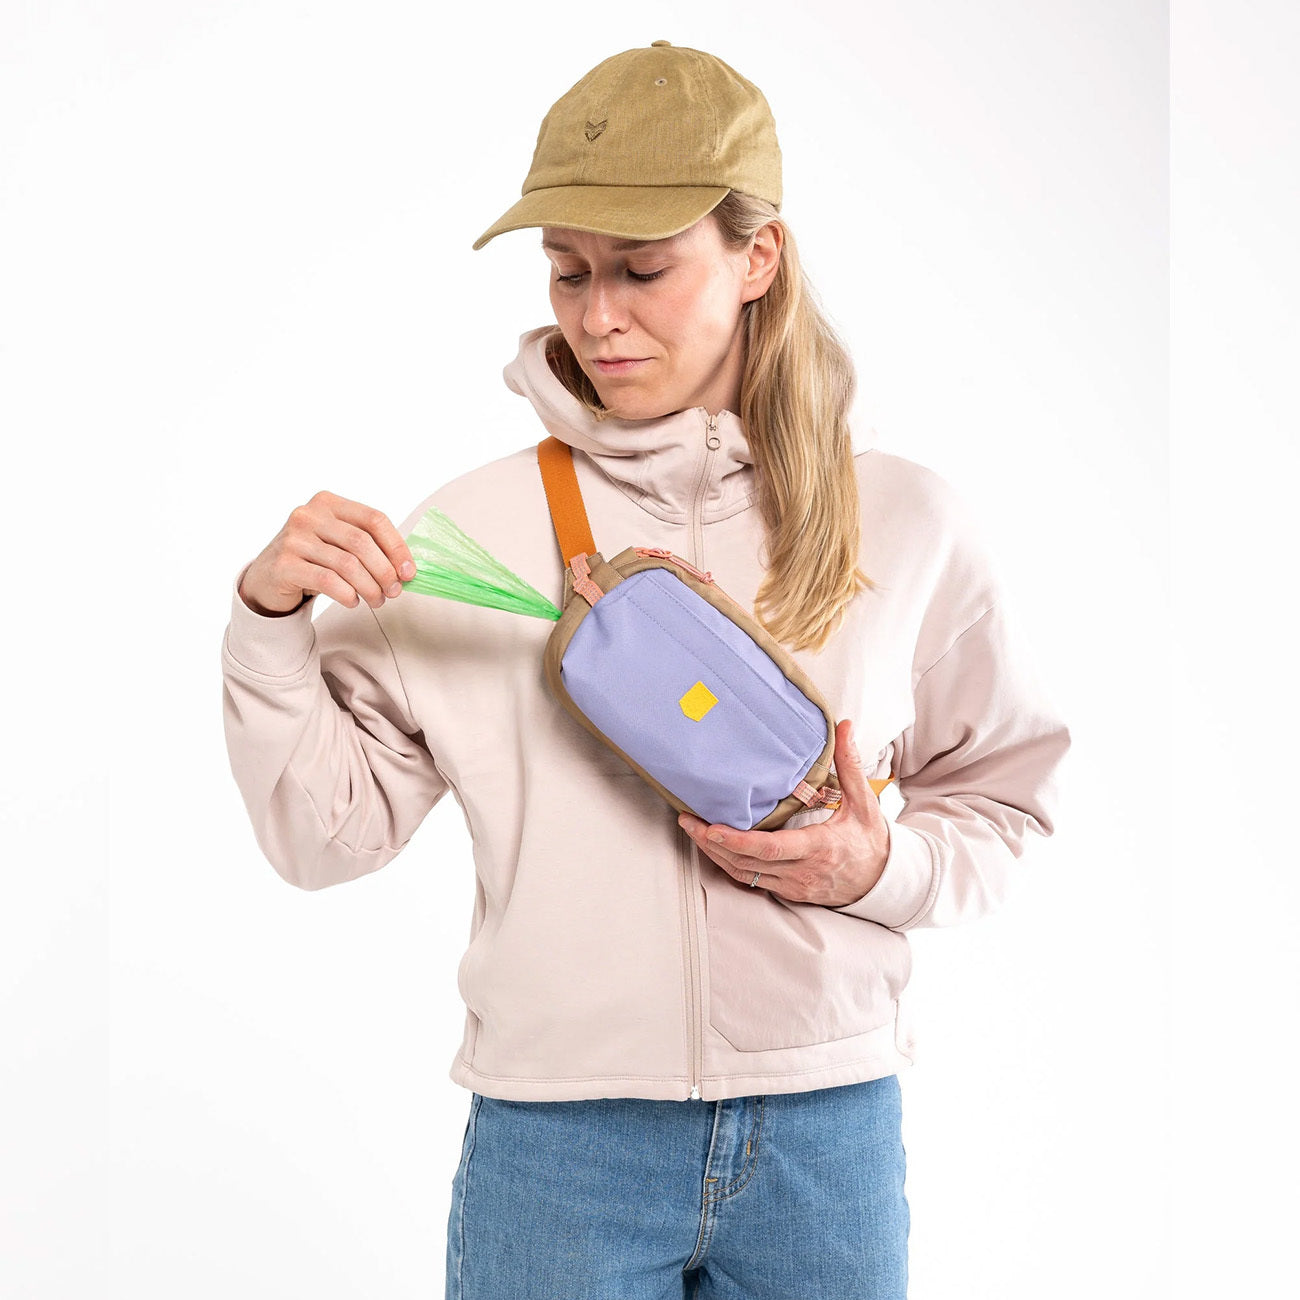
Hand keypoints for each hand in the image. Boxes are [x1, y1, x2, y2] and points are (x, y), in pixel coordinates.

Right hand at [239, 491, 415, 615]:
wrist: (268, 578)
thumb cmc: (313, 560)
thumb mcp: (338, 543)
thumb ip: (368, 546)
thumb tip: (406, 568)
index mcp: (329, 503)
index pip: (374, 519)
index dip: (397, 547)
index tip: (409, 572)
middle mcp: (309, 515)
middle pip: (362, 543)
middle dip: (385, 571)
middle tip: (394, 591)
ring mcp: (293, 538)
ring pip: (347, 564)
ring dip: (369, 587)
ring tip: (377, 601)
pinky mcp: (284, 564)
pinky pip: (327, 581)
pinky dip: (347, 594)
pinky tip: (353, 601)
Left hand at [677, 720, 889, 907]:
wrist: (883, 882)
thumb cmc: (871, 841)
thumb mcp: (864, 801)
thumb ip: (849, 764)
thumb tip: (843, 727)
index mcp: (818, 847)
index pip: (771, 848)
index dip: (737, 840)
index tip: (712, 827)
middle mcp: (801, 871)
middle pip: (746, 862)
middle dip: (712, 843)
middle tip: (688, 821)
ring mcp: (792, 884)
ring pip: (743, 874)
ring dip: (715, 854)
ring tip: (694, 830)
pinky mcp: (787, 891)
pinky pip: (750, 881)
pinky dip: (730, 864)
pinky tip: (715, 847)